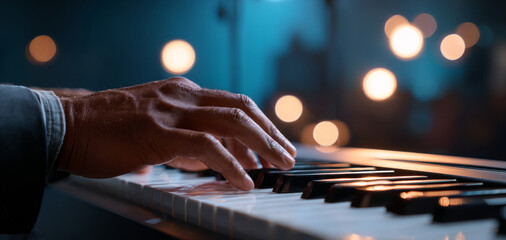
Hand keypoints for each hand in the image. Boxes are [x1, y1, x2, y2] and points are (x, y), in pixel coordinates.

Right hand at [57, 77, 295, 189]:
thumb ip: (186, 138)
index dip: (260, 124)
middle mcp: (182, 96)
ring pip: (231, 123)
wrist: (65, 123)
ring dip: (262, 145)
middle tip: (288, 155)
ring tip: (279, 165)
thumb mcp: (156, 126)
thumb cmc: (108, 129)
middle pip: (241, 109)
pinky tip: (244, 179)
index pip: (234, 103)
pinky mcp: (158, 132)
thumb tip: (215, 159)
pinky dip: (231, 164)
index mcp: (183, 92)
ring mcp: (171, 111)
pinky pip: (206, 147)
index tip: (276, 144)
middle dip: (271, 133)